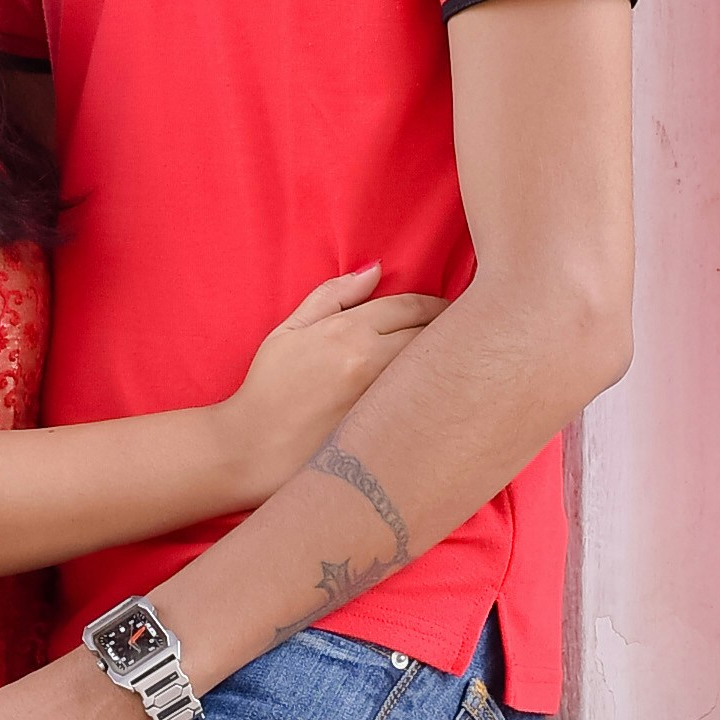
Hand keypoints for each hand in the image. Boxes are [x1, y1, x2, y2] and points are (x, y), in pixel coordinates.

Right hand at [215, 267, 442, 500]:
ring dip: (450, 362)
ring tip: (459, 361)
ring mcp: (382, 401)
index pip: (412, 307)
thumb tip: (376, 270)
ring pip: (434, 372)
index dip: (436, 304)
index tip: (448, 308)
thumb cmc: (268, 387)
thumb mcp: (290, 330)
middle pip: (434, 337)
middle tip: (467, 332)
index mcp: (348, 332)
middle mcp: (371, 363)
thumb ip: (333, 296)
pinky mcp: (387, 433)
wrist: (252, 449)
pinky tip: (442, 397)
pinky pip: (425, 405)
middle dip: (453, 330)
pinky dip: (437, 396)